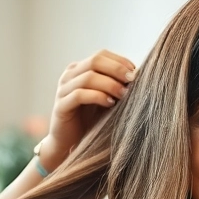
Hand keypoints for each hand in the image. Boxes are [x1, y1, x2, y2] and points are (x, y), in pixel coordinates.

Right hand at [39, 50, 136, 170]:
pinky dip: (98, 96)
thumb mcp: (105, 98)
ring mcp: (62, 90)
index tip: (135, 73)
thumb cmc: (90, 120)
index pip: (100, 55)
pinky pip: (79, 95)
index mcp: (79, 69)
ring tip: (124, 94)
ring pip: (88, 77)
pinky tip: (110, 104)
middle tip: (132, 80)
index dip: (119, 61)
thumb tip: (137, 75)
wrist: (69, 143)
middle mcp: (69, 76)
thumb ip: (115, 84)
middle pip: (94, 61)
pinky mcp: (60, 106)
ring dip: (110, 84)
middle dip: (117, 69)